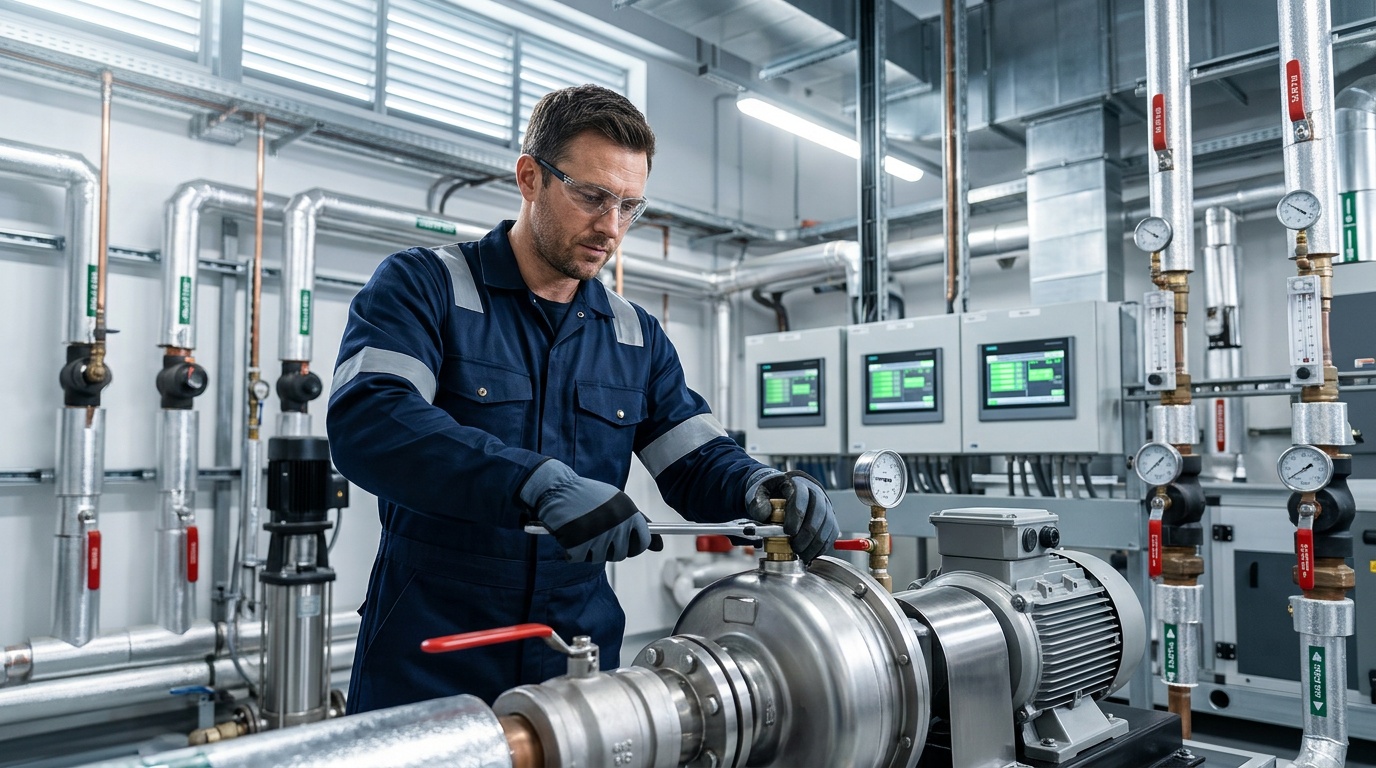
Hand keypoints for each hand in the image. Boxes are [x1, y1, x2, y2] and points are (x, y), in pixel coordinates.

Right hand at [520, 459, 655, 562]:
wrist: (557, 488)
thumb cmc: (589, 496)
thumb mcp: (618, 503)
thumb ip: (639, 524)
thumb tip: (660, 546)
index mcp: (628, 512)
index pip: (643, 542)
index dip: (634, 545)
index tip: (625, 542)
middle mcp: (616, 524)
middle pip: (622, 553)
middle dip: (610, 547)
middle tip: (597, 532)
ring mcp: (597, 536)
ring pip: (601, 557)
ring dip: (590, 548)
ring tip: (582, 529)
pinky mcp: (577, 545)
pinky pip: (581, 558)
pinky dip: (573, 551)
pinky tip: (570, 534)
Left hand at [744, 468, 839, 561]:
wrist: (781, 492)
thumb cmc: (771, 493)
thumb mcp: (758, 492)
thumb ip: (758, 502)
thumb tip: (765, 515)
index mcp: (797, 483)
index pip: (801, 497)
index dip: (796, 516)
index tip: (788, 531)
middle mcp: (815, 492)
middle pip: (818, 512)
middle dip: (807, 533)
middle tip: (795, 547)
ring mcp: (825, 505)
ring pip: (828, 524)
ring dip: (816, 542)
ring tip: (802, 554)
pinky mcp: (829, 518)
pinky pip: (832, 532)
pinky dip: (822, 546)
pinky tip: (810, 553)